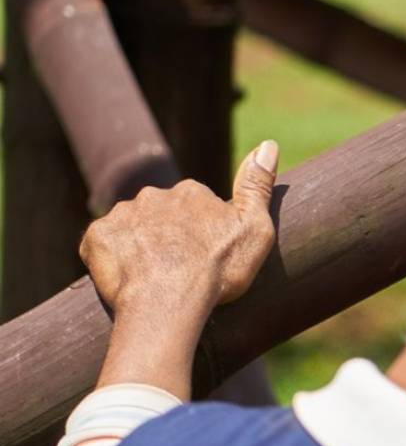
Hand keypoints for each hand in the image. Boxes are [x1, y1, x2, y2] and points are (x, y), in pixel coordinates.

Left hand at [81, 140, 279, 318]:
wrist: (168, 300)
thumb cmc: (218, 269)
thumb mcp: (255, 228)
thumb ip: (258, 186)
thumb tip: (268, 144)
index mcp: (191, 192)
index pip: (195, 205)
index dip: (203, 231)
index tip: (208, 254)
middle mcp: (153, 195)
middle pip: (161, 214)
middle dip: (169, 235)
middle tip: (180, 268)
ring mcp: (122, 215)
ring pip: (132, 227)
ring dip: (141, 245)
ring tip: (154, 277)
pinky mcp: (96, 237)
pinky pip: (103, 245)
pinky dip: (113, 259)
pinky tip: (129, 279)